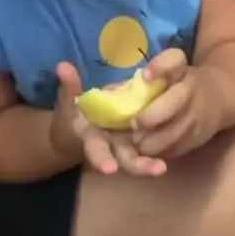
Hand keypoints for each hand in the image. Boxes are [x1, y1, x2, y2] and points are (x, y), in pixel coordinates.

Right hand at [51, 62, 166, 177]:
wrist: (77, 130)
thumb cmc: (73, 114)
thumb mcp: (68, 101)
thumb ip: (69, 85)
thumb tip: (63, 66)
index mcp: (91, 138)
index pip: (95, 150)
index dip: (101, 159)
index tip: (109, 169)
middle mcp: (109, 146)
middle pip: (123, 160)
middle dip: (138, 166)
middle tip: (157, 169)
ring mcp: (123, 147)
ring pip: (137, 159)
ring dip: (150, 164)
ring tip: (164, 166)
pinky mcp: (135, 142)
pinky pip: (147, 149)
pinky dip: (156, 153)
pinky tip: (172, 153)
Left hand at [131, 49, 221, 160]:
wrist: (217, 97)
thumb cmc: (178, 84)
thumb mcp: (164, 74)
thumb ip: (137, 83)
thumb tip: (106, 94)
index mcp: (181, 69)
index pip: (174, 61)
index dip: (160, 66)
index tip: (144, 75)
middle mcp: (192, 89)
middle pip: (173, 103)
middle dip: (150, 116)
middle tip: (133, 124)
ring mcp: (197, 114)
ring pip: (172, 133)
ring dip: (150, 140)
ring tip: (134, 142)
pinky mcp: (198, 136)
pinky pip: (175, 148)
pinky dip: (159, 151)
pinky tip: (146, 150)